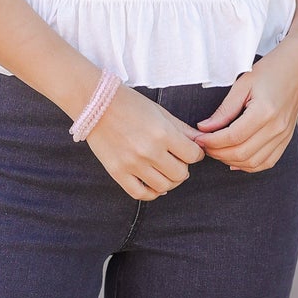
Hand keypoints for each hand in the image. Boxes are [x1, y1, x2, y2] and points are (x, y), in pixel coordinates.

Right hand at [84, 85, 207, 198]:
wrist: (96, 103)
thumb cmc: (130, 104)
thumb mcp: (160, 112)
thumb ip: (182, 129)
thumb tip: (201, 141)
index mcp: (163, 133)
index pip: (193, 155)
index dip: (196, 154)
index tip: (191, 151)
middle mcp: (149, 151)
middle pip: (181, 174)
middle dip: (184, 168)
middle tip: (177, 160)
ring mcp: (132, 164)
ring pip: (164, 186)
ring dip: (170, 181)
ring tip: (165, 171)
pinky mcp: (117, 172)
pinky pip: (140, 193)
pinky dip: (151, 193)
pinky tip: (153, 184)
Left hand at [193, 45, 297, 171]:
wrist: (296, 68)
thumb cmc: (269, 71)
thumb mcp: (242, 85)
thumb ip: (224, 110)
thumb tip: (204, 128)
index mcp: (264, 112)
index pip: (232, 137)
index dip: (212, 141)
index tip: (199, 138)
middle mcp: (276, 128)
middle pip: (241, 153)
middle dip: (218, 153)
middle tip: (204, 145)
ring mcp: (283, 136)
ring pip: (253, 162)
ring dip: (231, 161)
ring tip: (217, 151)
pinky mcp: (286, 139)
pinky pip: (267, 162)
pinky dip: (249, 165)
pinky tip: (235, 160)